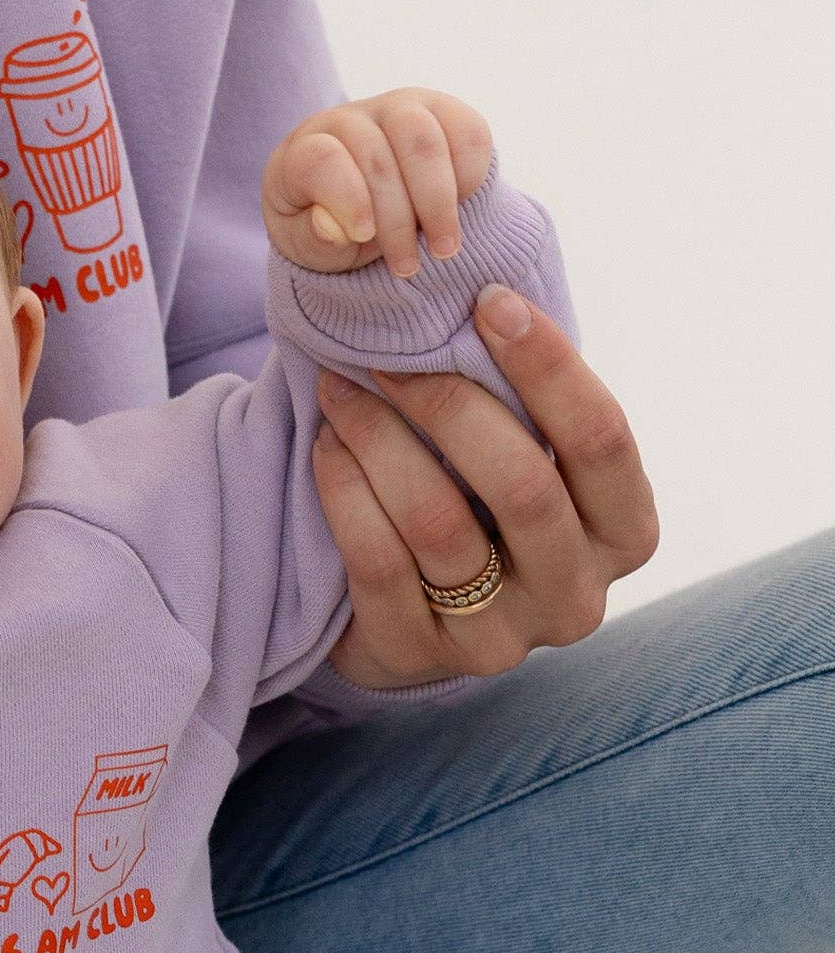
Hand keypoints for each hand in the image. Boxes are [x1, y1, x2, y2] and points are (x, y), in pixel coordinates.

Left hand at [263, 88, 493, 280]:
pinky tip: (460, 208)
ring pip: (424, 141)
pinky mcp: (443, 112)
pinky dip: (470, 176)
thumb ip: (314, 240)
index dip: (347, 200)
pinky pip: (468, 133)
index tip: (363, 235)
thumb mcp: (306, 247)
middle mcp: (350, 120)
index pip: (322, 160)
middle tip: (408, 266)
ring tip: (443, 248)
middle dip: (398, 220)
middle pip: (378, 158)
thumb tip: (337, 228)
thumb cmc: (327, 226)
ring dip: (438, 202)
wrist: (363, 209)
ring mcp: (398, 108)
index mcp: (303, 150)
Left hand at [313, 289, 658, 686]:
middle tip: (386, 355)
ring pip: (439, 523)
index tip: (487, 300)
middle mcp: (578, 595)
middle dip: (448, 403)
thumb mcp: (528, 462)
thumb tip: (488, 296)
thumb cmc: (481, 508)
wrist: (409, 619)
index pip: (603, 438)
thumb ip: (531, 408)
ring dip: (380, 440)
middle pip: (523, 483)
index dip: (547, 364)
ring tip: (339, 392)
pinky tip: (327, 447)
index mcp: (626, 533)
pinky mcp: (421, 656)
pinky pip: (378, 564)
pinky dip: (345, 492)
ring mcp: (502, 639)